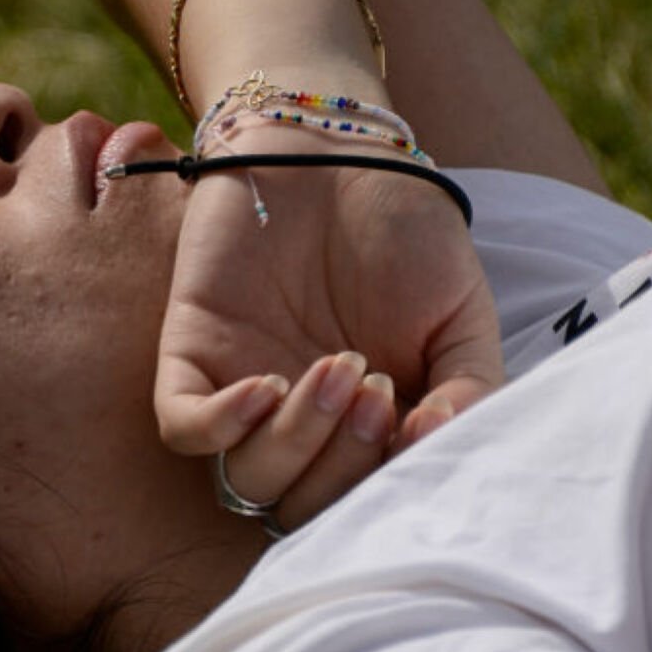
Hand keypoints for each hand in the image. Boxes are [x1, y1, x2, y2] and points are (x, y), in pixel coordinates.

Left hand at [156, 131, 503, 530]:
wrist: (335, 147)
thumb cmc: (403, 230)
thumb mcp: (463, 315)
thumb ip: (468, 390)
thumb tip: (434, 448)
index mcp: (363, 428)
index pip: (362, 504)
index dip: (386, 481)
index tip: (415, 417)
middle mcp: (298, 424)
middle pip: (302, 504)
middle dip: (343, 462)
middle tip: (373, 388)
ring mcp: (241, 390)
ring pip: (246, 477)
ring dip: (295, 440)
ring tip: (336, 368)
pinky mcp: (190, 352)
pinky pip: (183, 426)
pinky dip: (221, 424)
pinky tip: (266, 386)